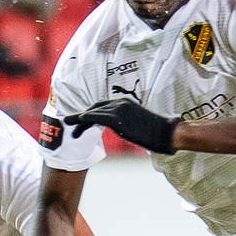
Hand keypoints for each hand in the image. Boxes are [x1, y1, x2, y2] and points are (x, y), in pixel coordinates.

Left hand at [65, 98, 181, 153]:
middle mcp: (120, 103)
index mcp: (125, 103)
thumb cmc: (157, 132)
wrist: (166, 133)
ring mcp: (118, 109)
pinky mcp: (117, 118)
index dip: (90, 113)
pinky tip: (78, 121)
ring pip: (93, 112)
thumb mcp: (139, 124)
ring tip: (68, 124)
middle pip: (95, 107)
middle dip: (82, 115)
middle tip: (70, 122)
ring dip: (79, 119)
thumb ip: (127, 123)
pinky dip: (85, 118)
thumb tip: (124, 129)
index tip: (82, 120)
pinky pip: (97, 117)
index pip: (103, 106)